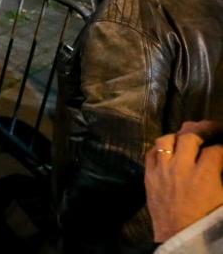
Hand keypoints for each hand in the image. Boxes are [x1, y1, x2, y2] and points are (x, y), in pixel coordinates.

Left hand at [145, 121, 222, 242]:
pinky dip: (159, 148)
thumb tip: (218, 159)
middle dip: (203, 128)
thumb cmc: (206, 220)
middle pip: (189, 136)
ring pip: (165, 140)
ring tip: (187, 135)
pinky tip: (168, 149)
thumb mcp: (221, 197)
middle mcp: (181, 168)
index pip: (216, 149)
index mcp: (204, 175)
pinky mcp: (148, 176)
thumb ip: (219, 173)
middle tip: (211, 128)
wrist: (179, 237)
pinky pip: (150, 153)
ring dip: (177, 135)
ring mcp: (161, 171)